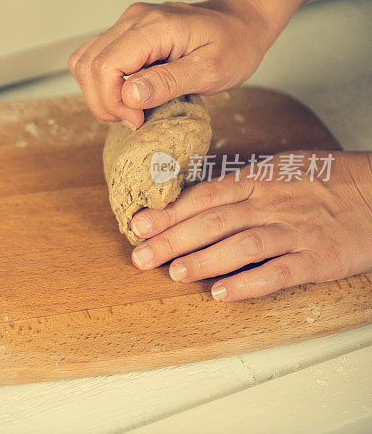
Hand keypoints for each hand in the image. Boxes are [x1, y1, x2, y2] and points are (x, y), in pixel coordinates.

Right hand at [67, 0, 273, 127]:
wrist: (241, 20)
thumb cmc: (234, 44)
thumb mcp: (211, 70)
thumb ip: (168, 82)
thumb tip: (129, 97)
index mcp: (155, 26)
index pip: (105, 66)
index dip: (112, 101)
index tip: (136, 120)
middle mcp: (133, 19)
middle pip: (89, 66)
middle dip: (104, 103)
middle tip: (134, 120)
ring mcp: (126, 22)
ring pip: (84, 62)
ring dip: (98, 94)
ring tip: (128, 110)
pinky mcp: (125, 31)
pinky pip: (93, 57)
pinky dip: (100, 82)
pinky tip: (124, 95)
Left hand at [128, 151, 371, 300]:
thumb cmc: (325, 181)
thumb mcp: (278, 170)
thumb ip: (238, 186)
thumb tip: (190, 201)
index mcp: (258, 180)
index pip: (204, 196)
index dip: (169, 211)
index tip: (138, 225)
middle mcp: (271, 204)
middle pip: (213, 222)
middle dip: (172, 240)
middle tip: (141, 257)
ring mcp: (295, 231)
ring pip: (241, 246)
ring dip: (204, 260)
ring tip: (174, 273)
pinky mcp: (317, 259)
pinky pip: (279, 272)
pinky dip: (248, 283)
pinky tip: (222, 293)